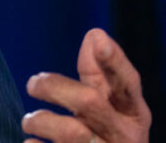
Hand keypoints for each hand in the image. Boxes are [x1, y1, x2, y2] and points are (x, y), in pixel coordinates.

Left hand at [22, 28, 150, 142]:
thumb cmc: (107, 135)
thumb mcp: (112, 108)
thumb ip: (100, 74)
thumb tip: (94, 34)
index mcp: (134, 115)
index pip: (127, 82)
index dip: (114, 60)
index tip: (97, 38)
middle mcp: (125, 136)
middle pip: (89, 101)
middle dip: (55, 86)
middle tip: (33, 83)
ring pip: (69, 132)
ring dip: (40, 120)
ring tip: (30, 121)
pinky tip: (31, 142)